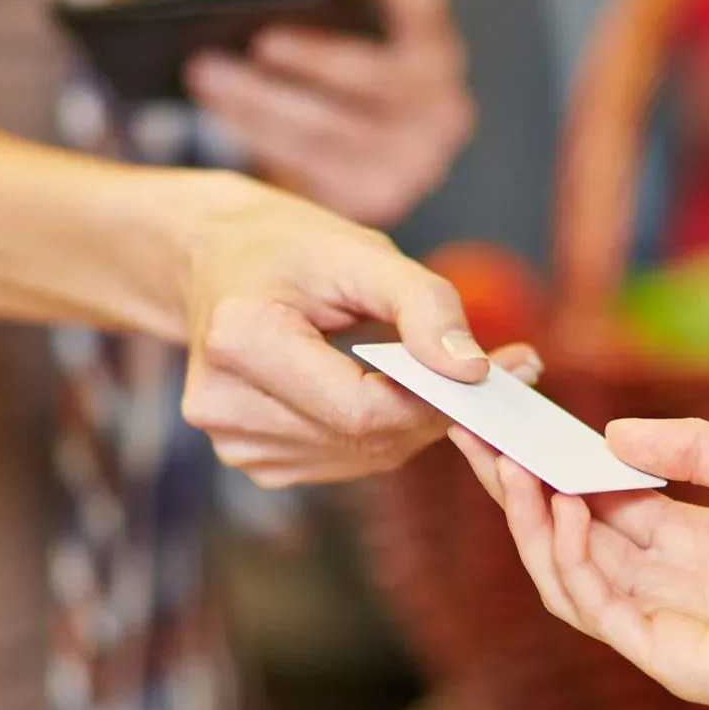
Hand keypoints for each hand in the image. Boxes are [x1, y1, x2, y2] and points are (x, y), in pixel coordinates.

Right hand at [180, 174, 537, 488]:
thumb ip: (423, 306)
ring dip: (411, 422)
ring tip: (433, 372)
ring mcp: (234, 441)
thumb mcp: (361, 253)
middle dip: (434, 409)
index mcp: (240, 341)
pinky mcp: (253, 459)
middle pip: (365, 438)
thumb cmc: (291, 250)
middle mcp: (225, 404)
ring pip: (363, 457)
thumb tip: (473, 371)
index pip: (360, 409)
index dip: (433, 400)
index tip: (491, 371)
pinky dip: (381, 432)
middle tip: (492, 369)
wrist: (216, 262)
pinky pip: (346, 460)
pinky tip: (383, 391)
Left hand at [186, 0, 474, 228]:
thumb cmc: (354, 91)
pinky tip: (225, 113)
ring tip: (205, 74)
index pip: (428, 5)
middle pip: (375, 78)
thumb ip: (334, 9)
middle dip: (314, 58)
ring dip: (259, 101)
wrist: (373, 171)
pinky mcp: (374, 199)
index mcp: (439, 55)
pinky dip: (260, 137)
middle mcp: (441, 112)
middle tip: (261, 41)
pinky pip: (307, 166)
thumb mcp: (359, 42)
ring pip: (328, 128)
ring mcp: (412, 163)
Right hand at [451, 417, 708, 709]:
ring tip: (515, 471)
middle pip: (571, 533)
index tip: (516, 424)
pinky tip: (564, 508)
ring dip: (532, 523)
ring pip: (567, 573)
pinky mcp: (666, 656)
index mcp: (693, 539)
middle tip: (478, 439)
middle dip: (521, 488)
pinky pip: (595, 607)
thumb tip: (609, 437)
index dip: (557, 464)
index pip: (602, 499)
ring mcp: (662, 621)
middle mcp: (668, 581)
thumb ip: (693, 450)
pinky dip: (568, 558)